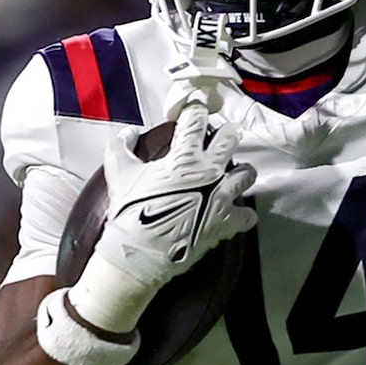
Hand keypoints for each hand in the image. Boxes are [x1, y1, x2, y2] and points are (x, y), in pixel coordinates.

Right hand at [71, 99, 255, 335]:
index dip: (196, 113)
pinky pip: (247, 214)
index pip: (197, 120)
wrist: (141, 251)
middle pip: (232, 139)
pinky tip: (234, 211)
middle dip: (227, 134)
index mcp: (185, 156)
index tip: (194, 115)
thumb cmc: (130, 209)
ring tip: (232, 175)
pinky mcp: (229, 222)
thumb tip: (132, 132)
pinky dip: (242, 213)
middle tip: (221, 139)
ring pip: (247, 174)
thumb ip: (123, 144)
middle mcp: (211, 172)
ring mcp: (223, 197)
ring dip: (241, 172)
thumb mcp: (117, 171)